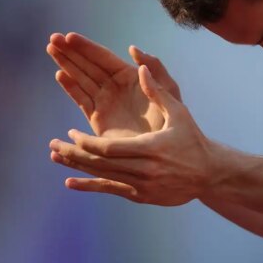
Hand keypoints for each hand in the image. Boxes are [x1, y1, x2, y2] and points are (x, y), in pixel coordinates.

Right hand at [46, 32, 180, 136]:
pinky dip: (71, 87)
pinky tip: (60, 74)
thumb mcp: (168, 89)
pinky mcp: (98, 119)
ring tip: (51, 49)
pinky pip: (81, 99)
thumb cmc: (171, 119)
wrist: (165, 149)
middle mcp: (114, 86)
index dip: (86, 47)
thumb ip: (154, 68)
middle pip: (88, 64)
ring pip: (81, 79)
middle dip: (71, 52)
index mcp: (129, 76)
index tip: (69, 36)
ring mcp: (105, 101)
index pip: (103, 57)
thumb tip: (133, 48)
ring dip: (66, 64)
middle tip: (53, 38)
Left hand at [49, 65, 216, 206]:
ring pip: (103, 177)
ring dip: (76, 167)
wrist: (209, 173)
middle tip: (53, 145)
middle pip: (101, 165)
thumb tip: (139, 65)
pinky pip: (111, 190)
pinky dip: (89, 187)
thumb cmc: (192, 138)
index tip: (71, 133)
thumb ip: (157, 90)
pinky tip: (70, 183)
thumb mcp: (179, 112)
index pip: (110, 149)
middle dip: (75, 154)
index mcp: (152, 148)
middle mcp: (145, 170)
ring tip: (56, 156)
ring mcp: (142, 186)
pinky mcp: (141, 196)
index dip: (87, 143)